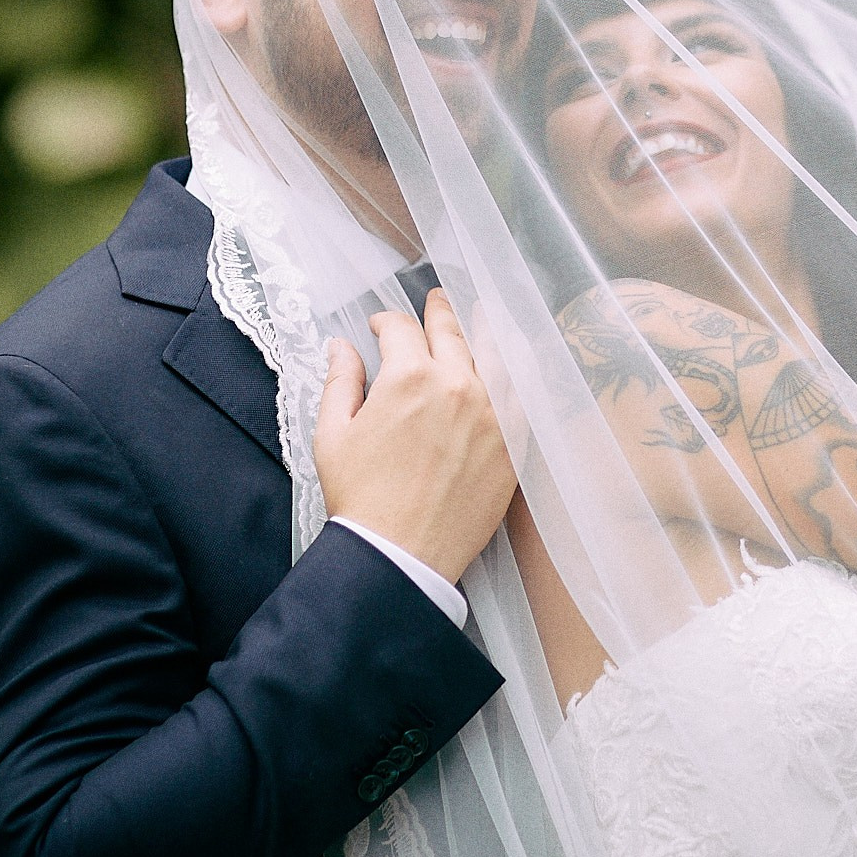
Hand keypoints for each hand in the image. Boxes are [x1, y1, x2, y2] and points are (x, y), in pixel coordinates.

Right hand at [314, 289, 517, 583]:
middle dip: (439, 312)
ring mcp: (492, 414)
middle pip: (452, 331)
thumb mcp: (333, 434)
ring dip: (485, 330)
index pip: (401, 328)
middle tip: (438, 300)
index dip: (385, 321)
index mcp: (409, 376)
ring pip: (495, 354)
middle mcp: (457, 385)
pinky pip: (523, 395)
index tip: (379, 328)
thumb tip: (342, 347)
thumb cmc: (361, 499)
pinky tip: (515, 364)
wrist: (399, 555)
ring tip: (483, 316)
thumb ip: (341, 381)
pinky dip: (518, 372)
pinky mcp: (513, 444)